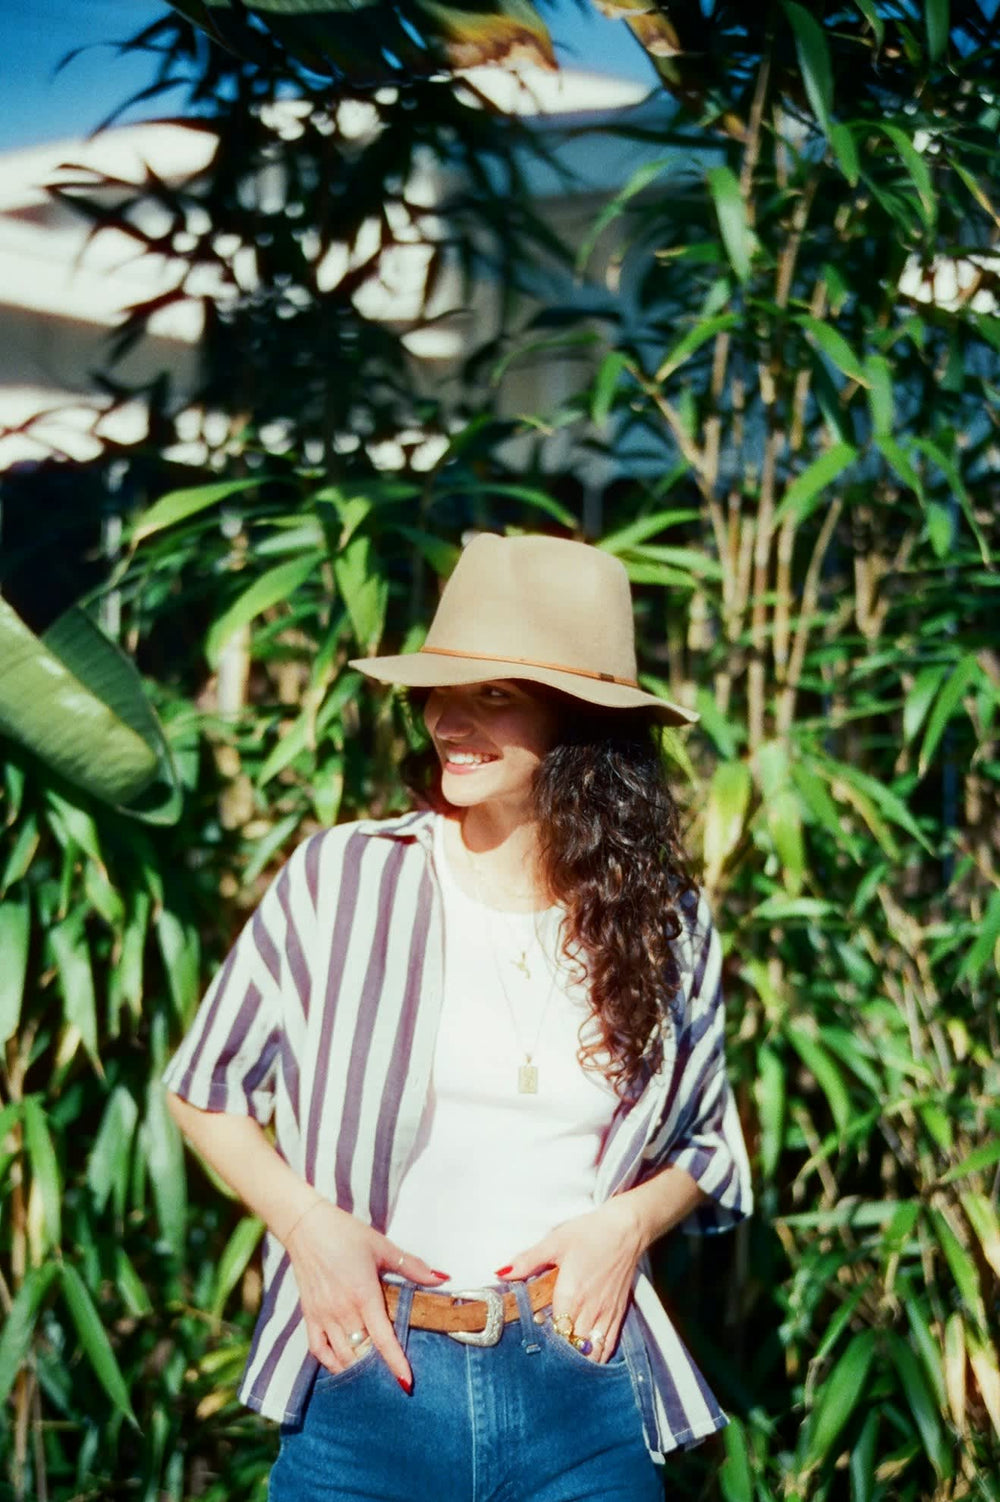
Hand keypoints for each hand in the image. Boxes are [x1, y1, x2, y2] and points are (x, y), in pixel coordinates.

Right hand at [284, 1200, 446, 1389]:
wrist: (305, 1226)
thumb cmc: (345, 1234)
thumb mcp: (382, 1246)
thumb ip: (412, 1266)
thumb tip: (441, 1278)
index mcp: (363, 1294)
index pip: (382, 1338)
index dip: (395, 1362)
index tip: (406, 1382)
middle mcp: (342, 1310)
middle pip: (363, 1352)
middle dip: (379, 1368)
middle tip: (393, 1376)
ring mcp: (323, 1315)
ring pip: (342, 1356)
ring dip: (358, 1367)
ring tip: (374, 1373)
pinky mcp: (308, 1316)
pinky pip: (318, 1350)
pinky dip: (331, 1362)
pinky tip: (344, 1364)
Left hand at [498, 1197, 644, 1362]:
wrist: (626, 1229)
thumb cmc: (590, 1233)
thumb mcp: (555, 1242)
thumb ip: (528, 1261)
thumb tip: (501, 1273)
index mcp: (570, 1295)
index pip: (554, 1333)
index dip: (542, 1339)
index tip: (532, 1337)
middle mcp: (589, 1310)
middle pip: (572, 1348)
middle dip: (559, 1354)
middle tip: (545, 1352)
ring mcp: (606, 1314)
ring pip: (591, 1353)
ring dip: (577, 1359)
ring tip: (564, 1359)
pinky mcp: (618, 1314)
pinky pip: (608, 1346)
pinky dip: (597, 1357)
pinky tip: (586, 1358)